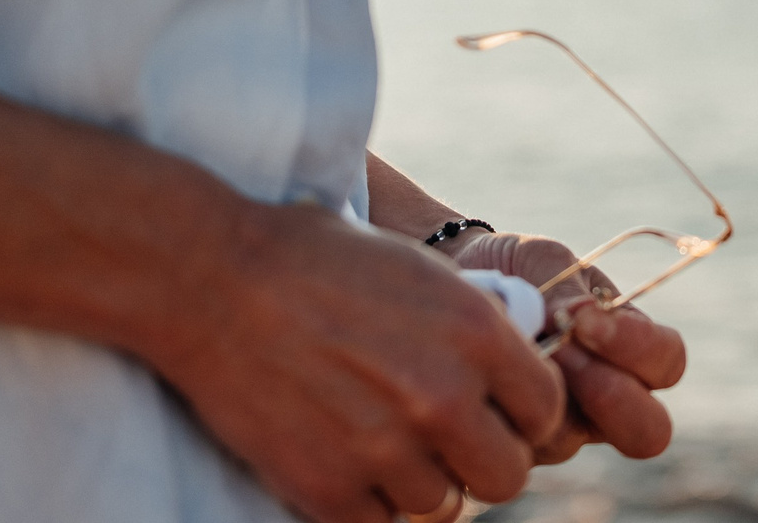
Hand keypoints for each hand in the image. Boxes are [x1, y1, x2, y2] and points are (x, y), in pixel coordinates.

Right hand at [147, 198, 565, 522]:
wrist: (211, 279)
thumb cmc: (312, 259)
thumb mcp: (416, 269)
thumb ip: (472, 326)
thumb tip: (513, 364)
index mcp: (476, 333)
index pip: (546, 409)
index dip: (523, 412)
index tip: (495, 409)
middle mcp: (443, 395)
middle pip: (508, 474)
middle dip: (482, 458)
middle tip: (446, 439)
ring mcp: (386, 449)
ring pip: (444, 505)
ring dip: (421, 481)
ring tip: (383, 442)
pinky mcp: (329, 489)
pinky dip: (366, 502)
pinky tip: (344, 459)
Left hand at [440, 229, 687, 463]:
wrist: (459, 280)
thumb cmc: (517, 270)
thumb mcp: (545, 260)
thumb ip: (569, 287)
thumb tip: (581, 317)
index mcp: (630, 349)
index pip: (666, 363)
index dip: (638, 347)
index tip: (587, 316)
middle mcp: (606, 399)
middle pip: (647, 432)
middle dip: (613, 398)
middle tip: (567, 355)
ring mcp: (561, 429)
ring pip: (573, 441)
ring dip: (548, 396)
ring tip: (514, 353)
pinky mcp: (513, 445)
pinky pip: (516, 447)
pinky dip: (502, 407)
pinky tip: (482, 372)